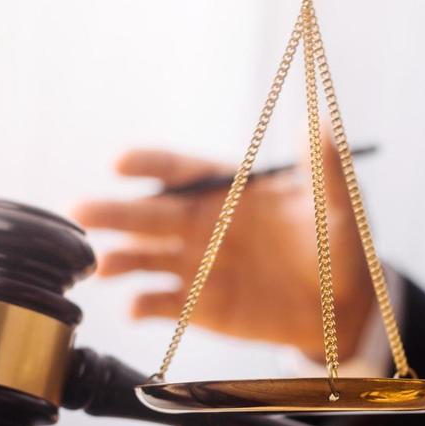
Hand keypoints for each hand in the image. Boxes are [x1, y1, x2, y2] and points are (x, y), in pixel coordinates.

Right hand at [69, 149, 376, 361]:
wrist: (343, 307)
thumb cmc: (339, 245)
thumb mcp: (340, 203)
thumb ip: (325, 166)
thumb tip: (318, 118)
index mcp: (227, 189)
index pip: (180, 170)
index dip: (150, 164)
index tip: (121, 163)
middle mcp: (201, 223)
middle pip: (149, 212)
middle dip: (114, 211)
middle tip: (81, 210)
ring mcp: (195, 265)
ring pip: (145, 257)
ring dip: (120, 258)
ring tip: (102, 265)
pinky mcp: (198, 306)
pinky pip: (162, 304)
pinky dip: (144, 305)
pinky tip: (134, 306)